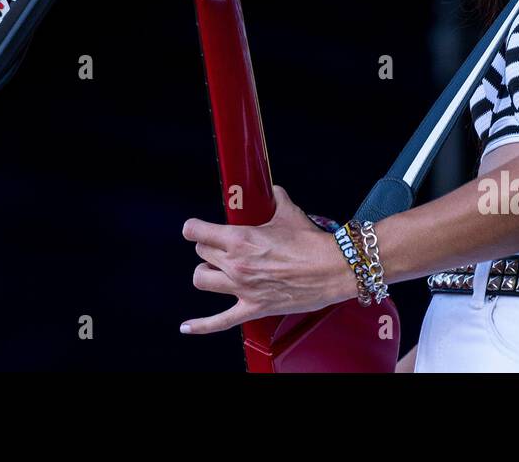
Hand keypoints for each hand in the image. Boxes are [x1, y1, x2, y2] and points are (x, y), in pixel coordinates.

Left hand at [179, 185, 357, 334]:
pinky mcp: (253, 307)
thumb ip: (276, 199)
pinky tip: (186, 326)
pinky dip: (200, 325)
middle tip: (223, 247)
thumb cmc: (311, 242)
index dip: (194, 229)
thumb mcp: (289, 214)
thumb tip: (274, 190)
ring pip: (202, 279)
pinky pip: (219, 321)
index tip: (195, 229)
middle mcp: (236, 263)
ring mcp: (242, 288)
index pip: (197, 232)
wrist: (332, 268)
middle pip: (202, 253)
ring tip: (217, 270)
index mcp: (240, 239)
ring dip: (207, 273)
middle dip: (210, 248)